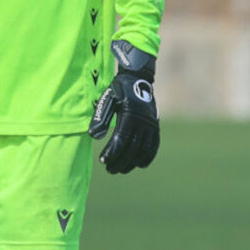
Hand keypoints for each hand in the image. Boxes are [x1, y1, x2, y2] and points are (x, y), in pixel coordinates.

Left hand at [89, 40, 159, 173]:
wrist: (137, 80)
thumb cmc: (118, 90)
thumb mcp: (107, 100)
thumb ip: (100, 117)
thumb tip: (93, 136)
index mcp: (130, 116)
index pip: (121, 140)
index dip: (112, 152)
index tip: (103, 161)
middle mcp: (143, 122)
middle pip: (132, 148)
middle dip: (120, 161)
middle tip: (109, 169)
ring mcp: (151, 126)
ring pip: (143, 150)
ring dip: (132, 162)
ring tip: (120, 169)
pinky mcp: (155, 127)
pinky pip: (154, 146)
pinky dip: (147, 157)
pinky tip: (139, 165)